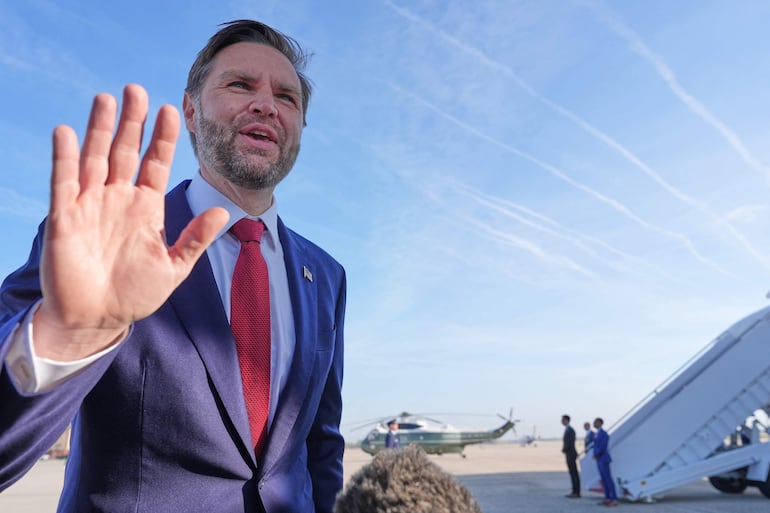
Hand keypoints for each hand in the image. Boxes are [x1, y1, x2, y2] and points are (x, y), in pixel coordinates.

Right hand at [34, 84, 228, 359]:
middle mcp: (118, 199)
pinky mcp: (64, 217)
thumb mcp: (174, 267)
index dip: (163, 137)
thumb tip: (224, 211)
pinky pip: (63, 182)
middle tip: (135, 89)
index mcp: (146, 207)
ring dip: (99, 129)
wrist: (97, 319)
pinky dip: (64, 157)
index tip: (172, 108)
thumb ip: (196, 239)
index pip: (156, 163)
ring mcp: (90, 205)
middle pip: (125, 151)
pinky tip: (67, 132)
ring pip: (94, 158)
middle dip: (132, 121)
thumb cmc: (136, 294)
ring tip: (106, 99)